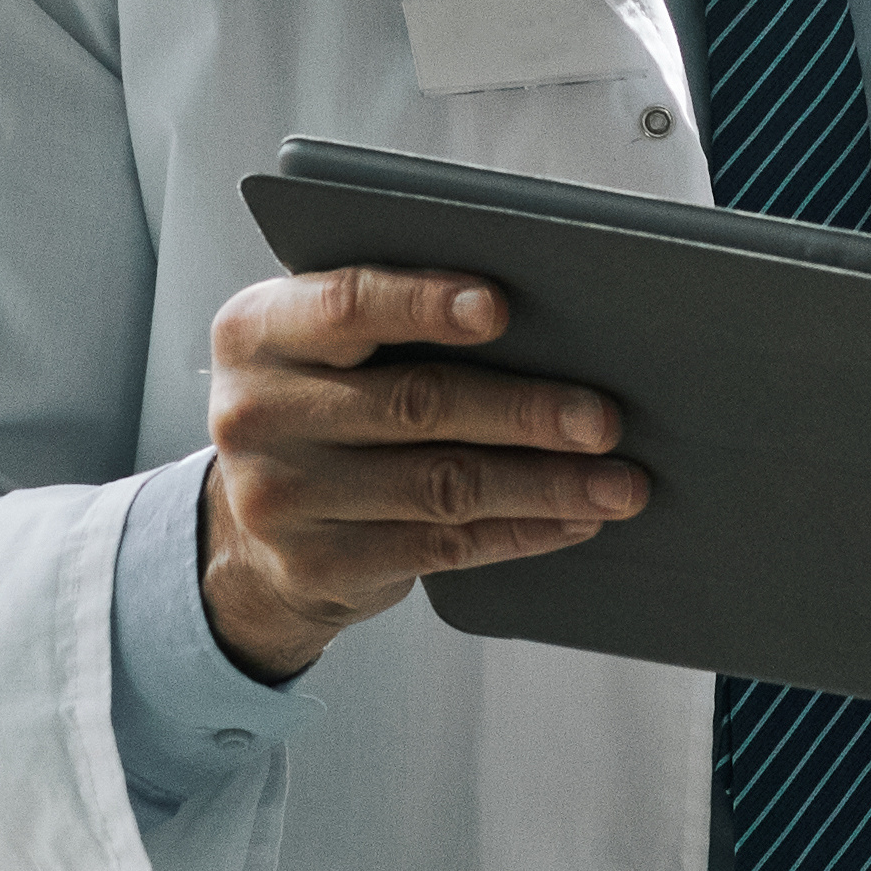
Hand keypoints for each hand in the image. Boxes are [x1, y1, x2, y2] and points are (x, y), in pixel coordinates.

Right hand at [198, 267, 648, 683]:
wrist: (251, 529)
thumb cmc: (322, 405)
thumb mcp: (322, 349)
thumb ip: (393, 321)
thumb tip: (551, 321)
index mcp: (257, 331)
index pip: (347, 305)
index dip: (425, 304)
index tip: (502, 308)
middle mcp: (255, 413)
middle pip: (414, 403)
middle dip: (524, 411)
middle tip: (605, 419)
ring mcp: (280, 497)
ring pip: (440, 485)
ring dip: (545, 485)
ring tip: (619, 482)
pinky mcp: (319, 566)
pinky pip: (442, 547)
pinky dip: (521, 531)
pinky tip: (575, 520)